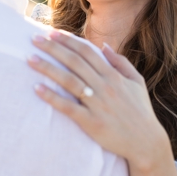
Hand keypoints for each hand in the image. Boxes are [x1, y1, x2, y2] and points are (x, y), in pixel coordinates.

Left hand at [28, 31, 171, 167]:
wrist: (146, 143)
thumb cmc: (141, 111)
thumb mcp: (137, 82)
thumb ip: (121, 62)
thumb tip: (104, 46)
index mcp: (114, 76)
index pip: (87, 52)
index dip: (68, 41)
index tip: (52, 33)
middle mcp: (105, 87)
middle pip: (74, 62)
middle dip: (53, 48)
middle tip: (35, 39)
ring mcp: (97, 104)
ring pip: (69, 81)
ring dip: (48, 68)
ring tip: (30, 59)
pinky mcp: (91, 122)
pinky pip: (68, 107)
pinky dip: (52, 97)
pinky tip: (37, 89)